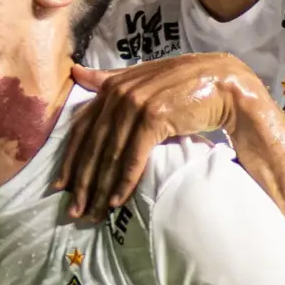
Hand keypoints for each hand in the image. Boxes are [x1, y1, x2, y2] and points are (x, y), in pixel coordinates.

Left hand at [58, 58, 260, 217]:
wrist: (223, 83)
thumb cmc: (185, 83)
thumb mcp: (142, 77)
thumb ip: (109, 77)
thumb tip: (76, 72)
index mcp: (112, 86)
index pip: (82, 127)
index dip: (70, 158)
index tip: (61, 186)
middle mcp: (119, 94)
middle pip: (92, 145)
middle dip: (82, 181)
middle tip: (74, 210)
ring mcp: (136, 104)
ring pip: (110, 154)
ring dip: (100, 188)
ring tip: (93, 212)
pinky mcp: (155, 117)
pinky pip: (134, 156)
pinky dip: (124, 181)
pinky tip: (117, 201)